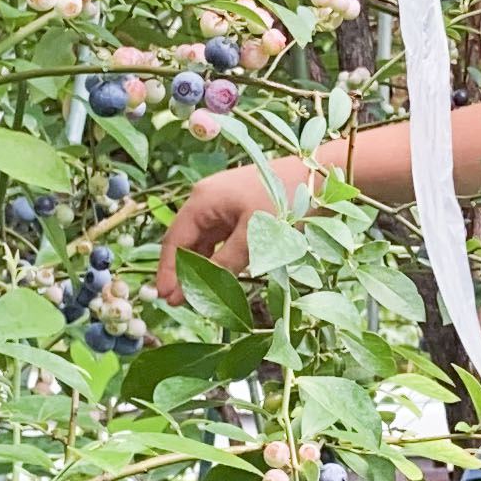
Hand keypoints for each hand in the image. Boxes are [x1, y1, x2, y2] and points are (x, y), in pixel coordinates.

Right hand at [153, 164, 275, 301]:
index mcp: (203, 201)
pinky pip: (219, 238)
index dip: (168, 270)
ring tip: (195, 294)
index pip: (175, 240)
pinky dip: (216, 257)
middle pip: (185, 241)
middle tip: (177, 302)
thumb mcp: (254, 236)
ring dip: (198, 266)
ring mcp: (222, 205)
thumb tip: (204, 288)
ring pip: (202, 242)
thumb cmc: (284, 201)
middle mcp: (207, 200)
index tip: (165, 296)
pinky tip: (216, 276)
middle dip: (181, 271)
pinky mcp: (237, 210)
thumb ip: (227, 262)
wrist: (316, 177)